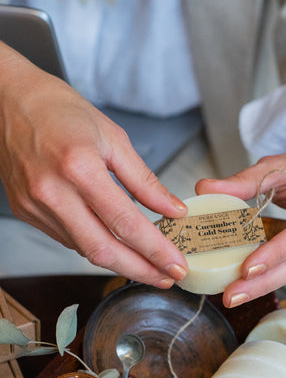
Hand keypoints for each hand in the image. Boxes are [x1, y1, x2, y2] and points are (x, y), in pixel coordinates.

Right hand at [0, 44, 187, 285]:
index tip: (176, 264)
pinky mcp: (26, 211)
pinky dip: (94, 243)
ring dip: (119, 260)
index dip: (155, 250)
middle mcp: (53, 192)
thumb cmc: (60, 110)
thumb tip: (173, 210)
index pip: (126, 223)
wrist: (10, 101)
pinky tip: (112, 241)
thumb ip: (145, 181)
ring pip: (84, 249)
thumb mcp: (113, 138)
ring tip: (146, 261)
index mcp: (79, 167)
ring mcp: (35, 206)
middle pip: (102, 250)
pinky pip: (67, 238)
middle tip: (166, 277)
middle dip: (140, 270)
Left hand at [196, 146, 285, 306]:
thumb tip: (204, 188)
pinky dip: (279, 277)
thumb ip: (243, 180)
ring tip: (236, 294)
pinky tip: (255, 284)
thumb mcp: (279, 165)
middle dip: (265, 281)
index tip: (247, 269)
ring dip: (269, 284)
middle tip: (232, 295)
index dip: (276, 252)